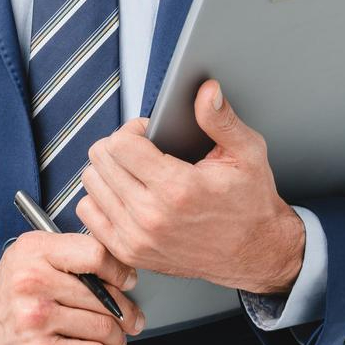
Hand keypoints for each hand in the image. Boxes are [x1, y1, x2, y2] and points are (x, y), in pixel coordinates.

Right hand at [0, 232, 146, 344]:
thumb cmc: (7, 294)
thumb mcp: (31, 256)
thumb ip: (70, 256)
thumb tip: (120, 271)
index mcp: (35, 251)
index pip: (95, 254)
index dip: (119, 270)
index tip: (126, 280)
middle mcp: (33, 282)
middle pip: (104, 296)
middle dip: (125, 311)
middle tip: (130, 317)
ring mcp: (36, 319)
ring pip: (103, 327)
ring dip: (116, 336)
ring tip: (115, 337)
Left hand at [78, 79, 305, 295]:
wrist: (255, 253)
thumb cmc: (250, 204)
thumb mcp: (247, 154)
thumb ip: (221, 120)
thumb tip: (206, 91)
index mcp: (178, 188)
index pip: (121, 143)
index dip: (134, 129)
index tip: (149, 133)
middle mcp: (152, 216)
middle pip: (101, 159)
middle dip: (120, 146)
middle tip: (143, 150)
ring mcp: (137, 238)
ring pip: (91, 183)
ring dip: (109, 170)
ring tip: (135, 171)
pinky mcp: (129, 253)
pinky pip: (88, 212)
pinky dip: (101, 199)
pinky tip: (124, 194)